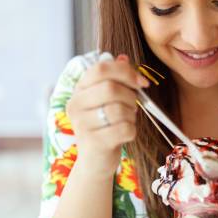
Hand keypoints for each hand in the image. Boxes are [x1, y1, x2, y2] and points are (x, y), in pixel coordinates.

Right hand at [65, 53, 149, 175]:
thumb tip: (123, 57)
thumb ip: (116, 78)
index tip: (141, 82)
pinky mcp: (93, 142)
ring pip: (119, 109)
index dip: (125, 72)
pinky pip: (124, 129)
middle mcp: (75, 104)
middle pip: (111, 88)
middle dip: (130, 96)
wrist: (95, 160)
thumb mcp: (109, 99)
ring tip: (126, 120)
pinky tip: (124, 134)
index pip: (101, 68)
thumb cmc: (106, 125)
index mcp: (79, 89)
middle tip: (133, 105)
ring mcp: (81, 124)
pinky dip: (131, 130)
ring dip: (131, 115)